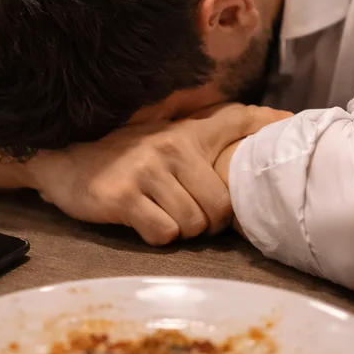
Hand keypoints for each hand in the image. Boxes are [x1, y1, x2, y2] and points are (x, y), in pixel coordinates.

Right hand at [25, 104, 289, 245]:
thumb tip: (287, 117)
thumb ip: (226, 125)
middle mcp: (170, 146)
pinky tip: (142, 221)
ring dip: (180, 230)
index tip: (290, 137)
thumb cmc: (128, 155)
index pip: (240, 124)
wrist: (64, 159)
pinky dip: (157, 236)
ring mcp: (146, 171)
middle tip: (185, 213)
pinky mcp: (124, 196)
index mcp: (188, 133)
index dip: (266, 136)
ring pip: (193, 224)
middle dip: (207, 222)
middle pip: (219, 208)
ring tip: (161, 215)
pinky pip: (164, 233)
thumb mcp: (176, 132)